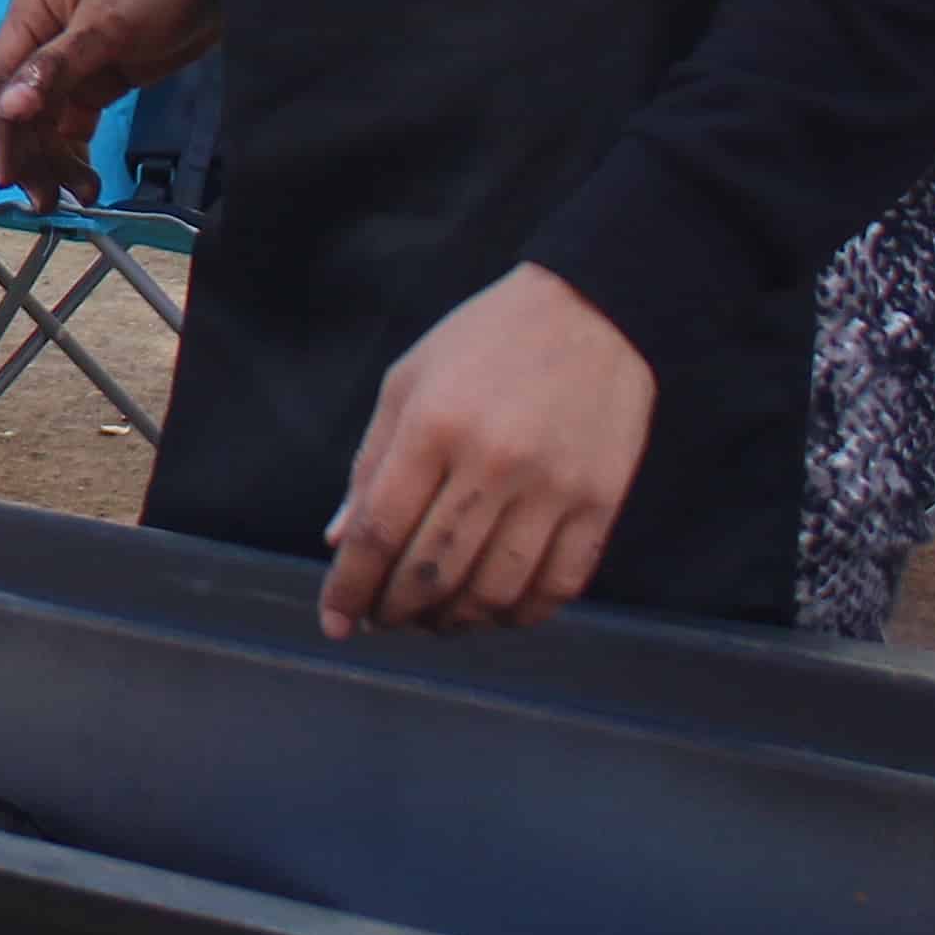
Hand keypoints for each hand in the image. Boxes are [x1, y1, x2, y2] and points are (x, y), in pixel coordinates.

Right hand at [0, 0, 217, 207]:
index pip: (2, 75)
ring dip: (56, 159)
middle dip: (31, 153)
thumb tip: (8, 111)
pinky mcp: (96, 81)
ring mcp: (68, 62)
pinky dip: (77, 152)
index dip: (2, 127)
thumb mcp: (104, 27)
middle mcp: (41, 37)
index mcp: (31, 10)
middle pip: (22, 105)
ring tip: (78, 196)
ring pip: (47, 120)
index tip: (8, 174)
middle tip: (44, 200)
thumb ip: (54, 69)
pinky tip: (86, 180)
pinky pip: (74, 123)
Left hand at [321, 266, 655, 639]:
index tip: (333, 620)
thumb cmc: (483, 343)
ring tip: (435, 620)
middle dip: (397, 610)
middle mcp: (491, 464)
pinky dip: (522, 614)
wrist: (591, 313)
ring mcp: (552, 488)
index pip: (379, 531)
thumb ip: (370, 463)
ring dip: (456, 620)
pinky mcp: (601, 503)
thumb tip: (341, 541)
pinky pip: (560, 585)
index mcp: (432, 427)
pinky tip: (496, 612)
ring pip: (495, 589)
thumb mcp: (407, 382)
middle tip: (383, 620)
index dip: (351, 586)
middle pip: (433, 569)